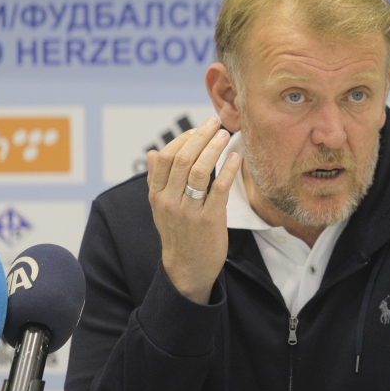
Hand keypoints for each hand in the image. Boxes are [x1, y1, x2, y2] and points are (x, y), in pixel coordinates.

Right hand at [146, 118, 240, 303]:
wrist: (187, 268)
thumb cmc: (178, 233)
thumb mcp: (160, 207)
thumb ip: (157, 180)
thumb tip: (153, 153)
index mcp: (157, 195)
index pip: (166, 157)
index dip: (183, 139)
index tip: (199, 129)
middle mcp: (170, 201)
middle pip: (183, 160)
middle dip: (200, 137)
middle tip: (215, 123)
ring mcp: (189, 210)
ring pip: (200, 171)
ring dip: (214, 149)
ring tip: (226, 135)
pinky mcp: (209, 220)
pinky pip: (219, 189)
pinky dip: (228, 169)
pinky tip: (236, 157)